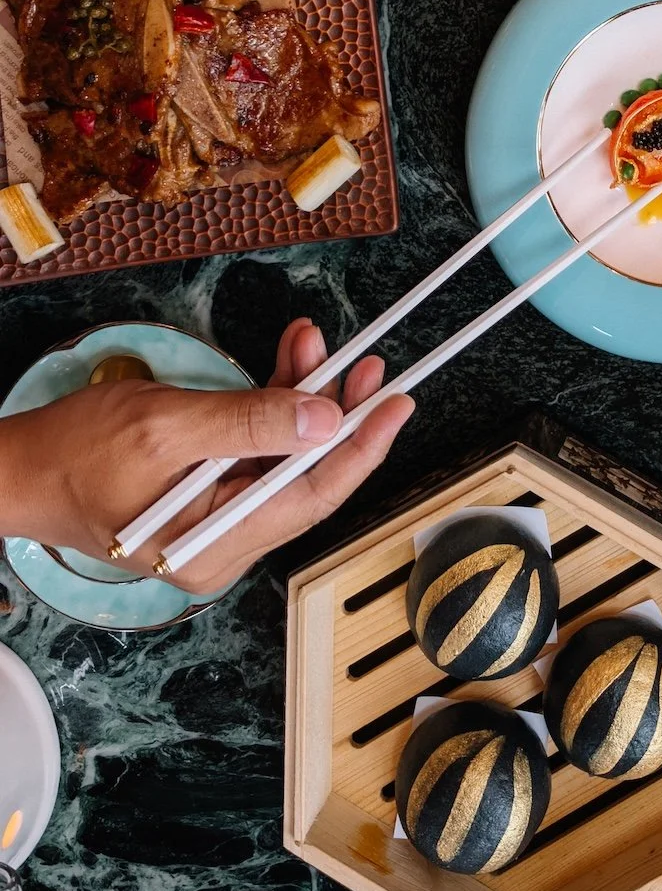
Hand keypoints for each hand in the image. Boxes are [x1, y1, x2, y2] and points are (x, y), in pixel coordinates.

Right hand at [0, 318, 411, 593]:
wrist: (19, 468)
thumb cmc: (74, 453)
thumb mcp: (166, 427)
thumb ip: (247, 423)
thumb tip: (323, 419)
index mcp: (214, 545)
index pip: (312, 497)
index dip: (362, 450)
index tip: (396, 406)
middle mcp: (223, 544)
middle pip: (304, 476)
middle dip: (338, 413)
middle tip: (367, 365)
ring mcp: (216, 522)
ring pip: (284, 456)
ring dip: (303, 398)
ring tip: (315, 344)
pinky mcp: (208, 497)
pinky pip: (257, 451)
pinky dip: (273, 405)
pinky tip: (288, 362)